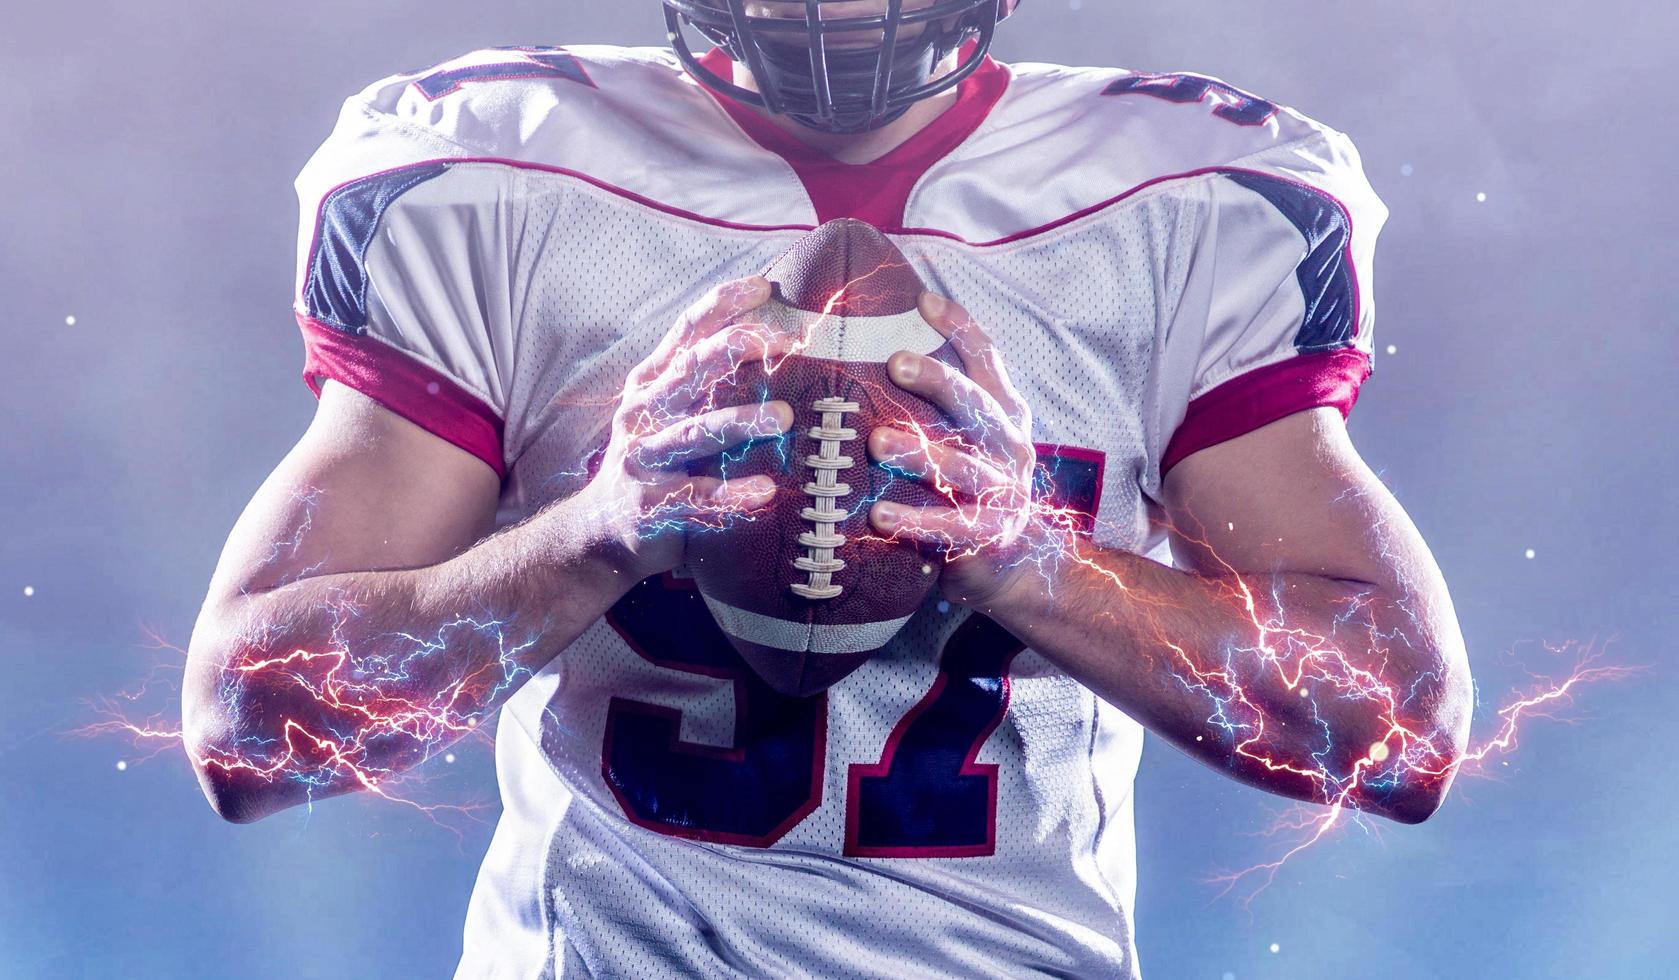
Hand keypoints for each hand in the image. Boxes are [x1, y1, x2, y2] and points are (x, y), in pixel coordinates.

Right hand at [575, 275, 795, 581]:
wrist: (600, 531)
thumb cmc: (652, 462)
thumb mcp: (668, 412)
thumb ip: (704, 380)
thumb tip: (768, 336)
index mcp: (652, 383)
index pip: (687, 331)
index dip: (723, 304)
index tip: (765, 286)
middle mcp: (643, 411)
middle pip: (691, 370)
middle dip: (737, 348)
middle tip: (787, 340)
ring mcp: (643, 457)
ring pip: (694, 432)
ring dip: (740, 422)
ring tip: (783, 416)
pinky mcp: (650, 503)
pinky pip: (696, 495)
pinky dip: (732, 494)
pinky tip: (766, 491)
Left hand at [867, 292, 1040, 609]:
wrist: (1011, 563)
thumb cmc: (971, 487)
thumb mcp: (967, 438)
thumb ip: (938, 403)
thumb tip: (875, 350)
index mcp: (1005, 415)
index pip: (989, 361)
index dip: (960, 327)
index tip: (922, 299)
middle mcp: (1010, 447)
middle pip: (977, 406)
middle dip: (937, 380)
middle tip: (894, 361)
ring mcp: (1004, 492)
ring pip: (962, 466)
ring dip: (919, 452)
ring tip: (876, 442)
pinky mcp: (989, 535)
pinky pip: (950, 526)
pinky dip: (914, 522)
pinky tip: (879, 516)